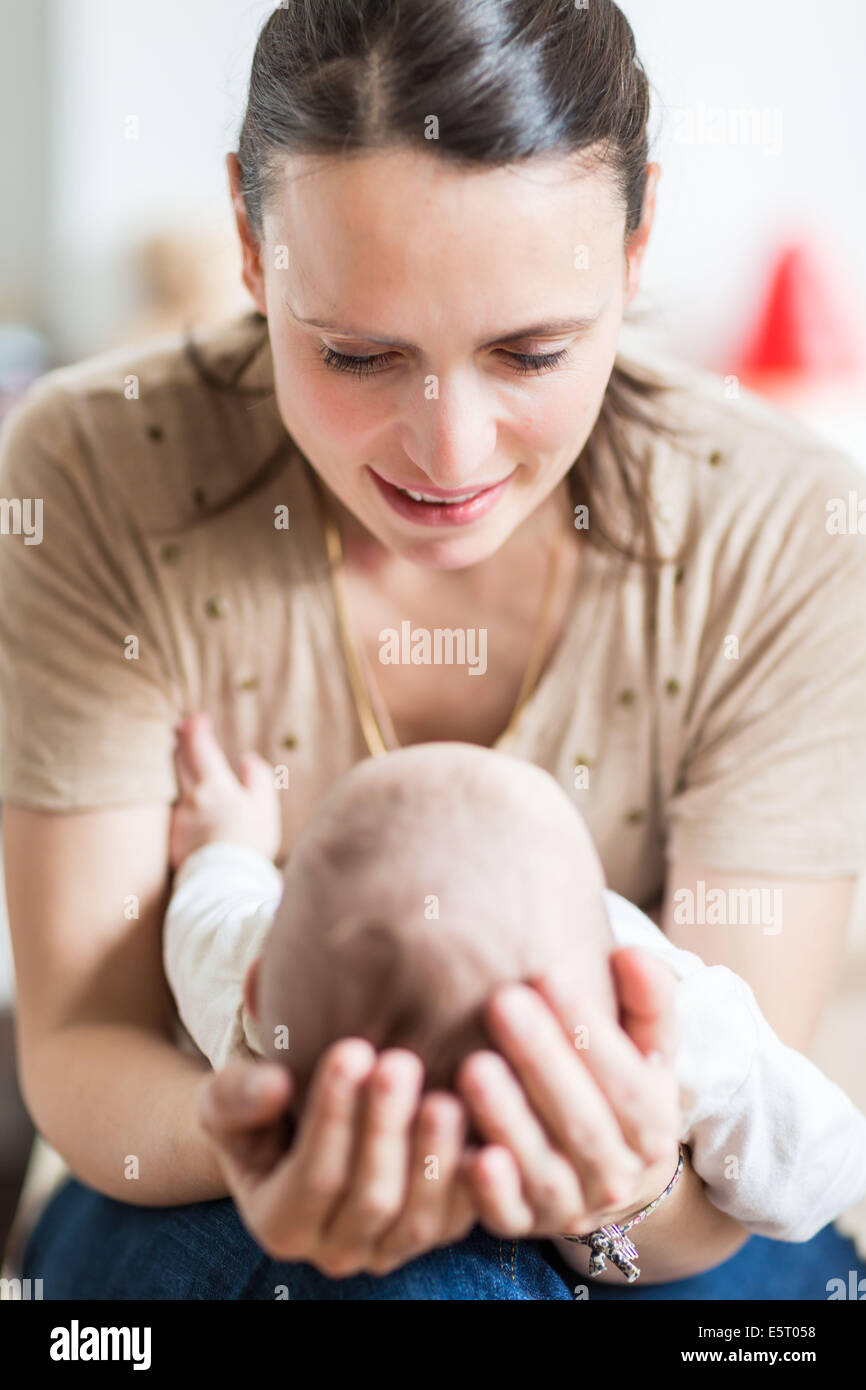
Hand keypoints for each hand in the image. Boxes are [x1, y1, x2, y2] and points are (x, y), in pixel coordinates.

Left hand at [170, 711, 280, 870]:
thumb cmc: (250, 844)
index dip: (197, 729)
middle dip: (180, 742)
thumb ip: (257, 779)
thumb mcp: (264, 808)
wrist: (224, 883)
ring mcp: (180, 819)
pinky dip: (184, 803)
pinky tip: (192, 808)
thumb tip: (247, 759)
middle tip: (180, 729)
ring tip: (182, 760)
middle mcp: (191, 798)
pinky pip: (178, 813)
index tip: (197, 718)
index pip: (200, 747)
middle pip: (178, 761)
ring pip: (177, 786)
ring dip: (178, 770)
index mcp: (215, 785)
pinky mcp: (174, 839)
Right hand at [197, 1040, 477, 1277]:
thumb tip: (273, 1085)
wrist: (302, 1129)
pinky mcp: (439, 1229)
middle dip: (386, 1128)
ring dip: (435, 1155)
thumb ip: (235, 1096)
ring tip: (446, 1094)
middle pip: (372, 1199)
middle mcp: (338, 1249)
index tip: (351, 1050)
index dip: (333, 1116)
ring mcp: (393, 1246)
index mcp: (282, 1225)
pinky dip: (478, 1177)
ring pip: (422, 1219)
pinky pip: (466, 1215)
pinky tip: (486, 1124)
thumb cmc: (264, 1111)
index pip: (313, 1178)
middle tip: (400, 1062)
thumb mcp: (226, 1100)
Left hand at [454, 946, 681, 1237]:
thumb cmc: (612, 1085)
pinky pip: (505, 1216)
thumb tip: (631, 955)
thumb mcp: (644, 1048)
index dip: (591, 1032)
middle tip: (501, 1002)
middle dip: (541, 1060)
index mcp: (654, 1130)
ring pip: (543, 1171)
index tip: (549, 975)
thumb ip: (646, 1002)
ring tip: (473, 1065)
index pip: (629, 1085)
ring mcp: (568, 1208)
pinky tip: (466, 1152)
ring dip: (507, 1119)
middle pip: (583, 1124)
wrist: (601, 1171)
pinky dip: (489, 1192)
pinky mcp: (520, 1227)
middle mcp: (617, 1177)